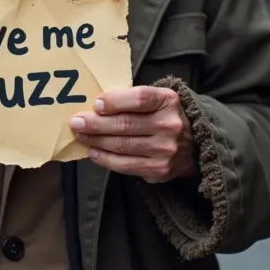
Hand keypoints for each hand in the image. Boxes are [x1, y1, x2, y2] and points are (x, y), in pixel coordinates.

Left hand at [70, 86, 195, 182]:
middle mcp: (170, 125)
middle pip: (126, 124)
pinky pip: (126, 165)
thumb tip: (95, 106)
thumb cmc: (162, 115)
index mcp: (168, 100)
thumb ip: (131, 100)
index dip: (115, 101)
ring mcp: (166, 150)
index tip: (96, 104)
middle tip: (76, 122)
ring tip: (80, 135)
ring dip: (96, 140)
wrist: (193, 145)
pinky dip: (106, 159)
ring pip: (122, 145)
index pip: (139, 99)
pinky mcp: (160, 170)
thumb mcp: (156, 99)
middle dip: (96, 124)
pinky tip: (94, 151)